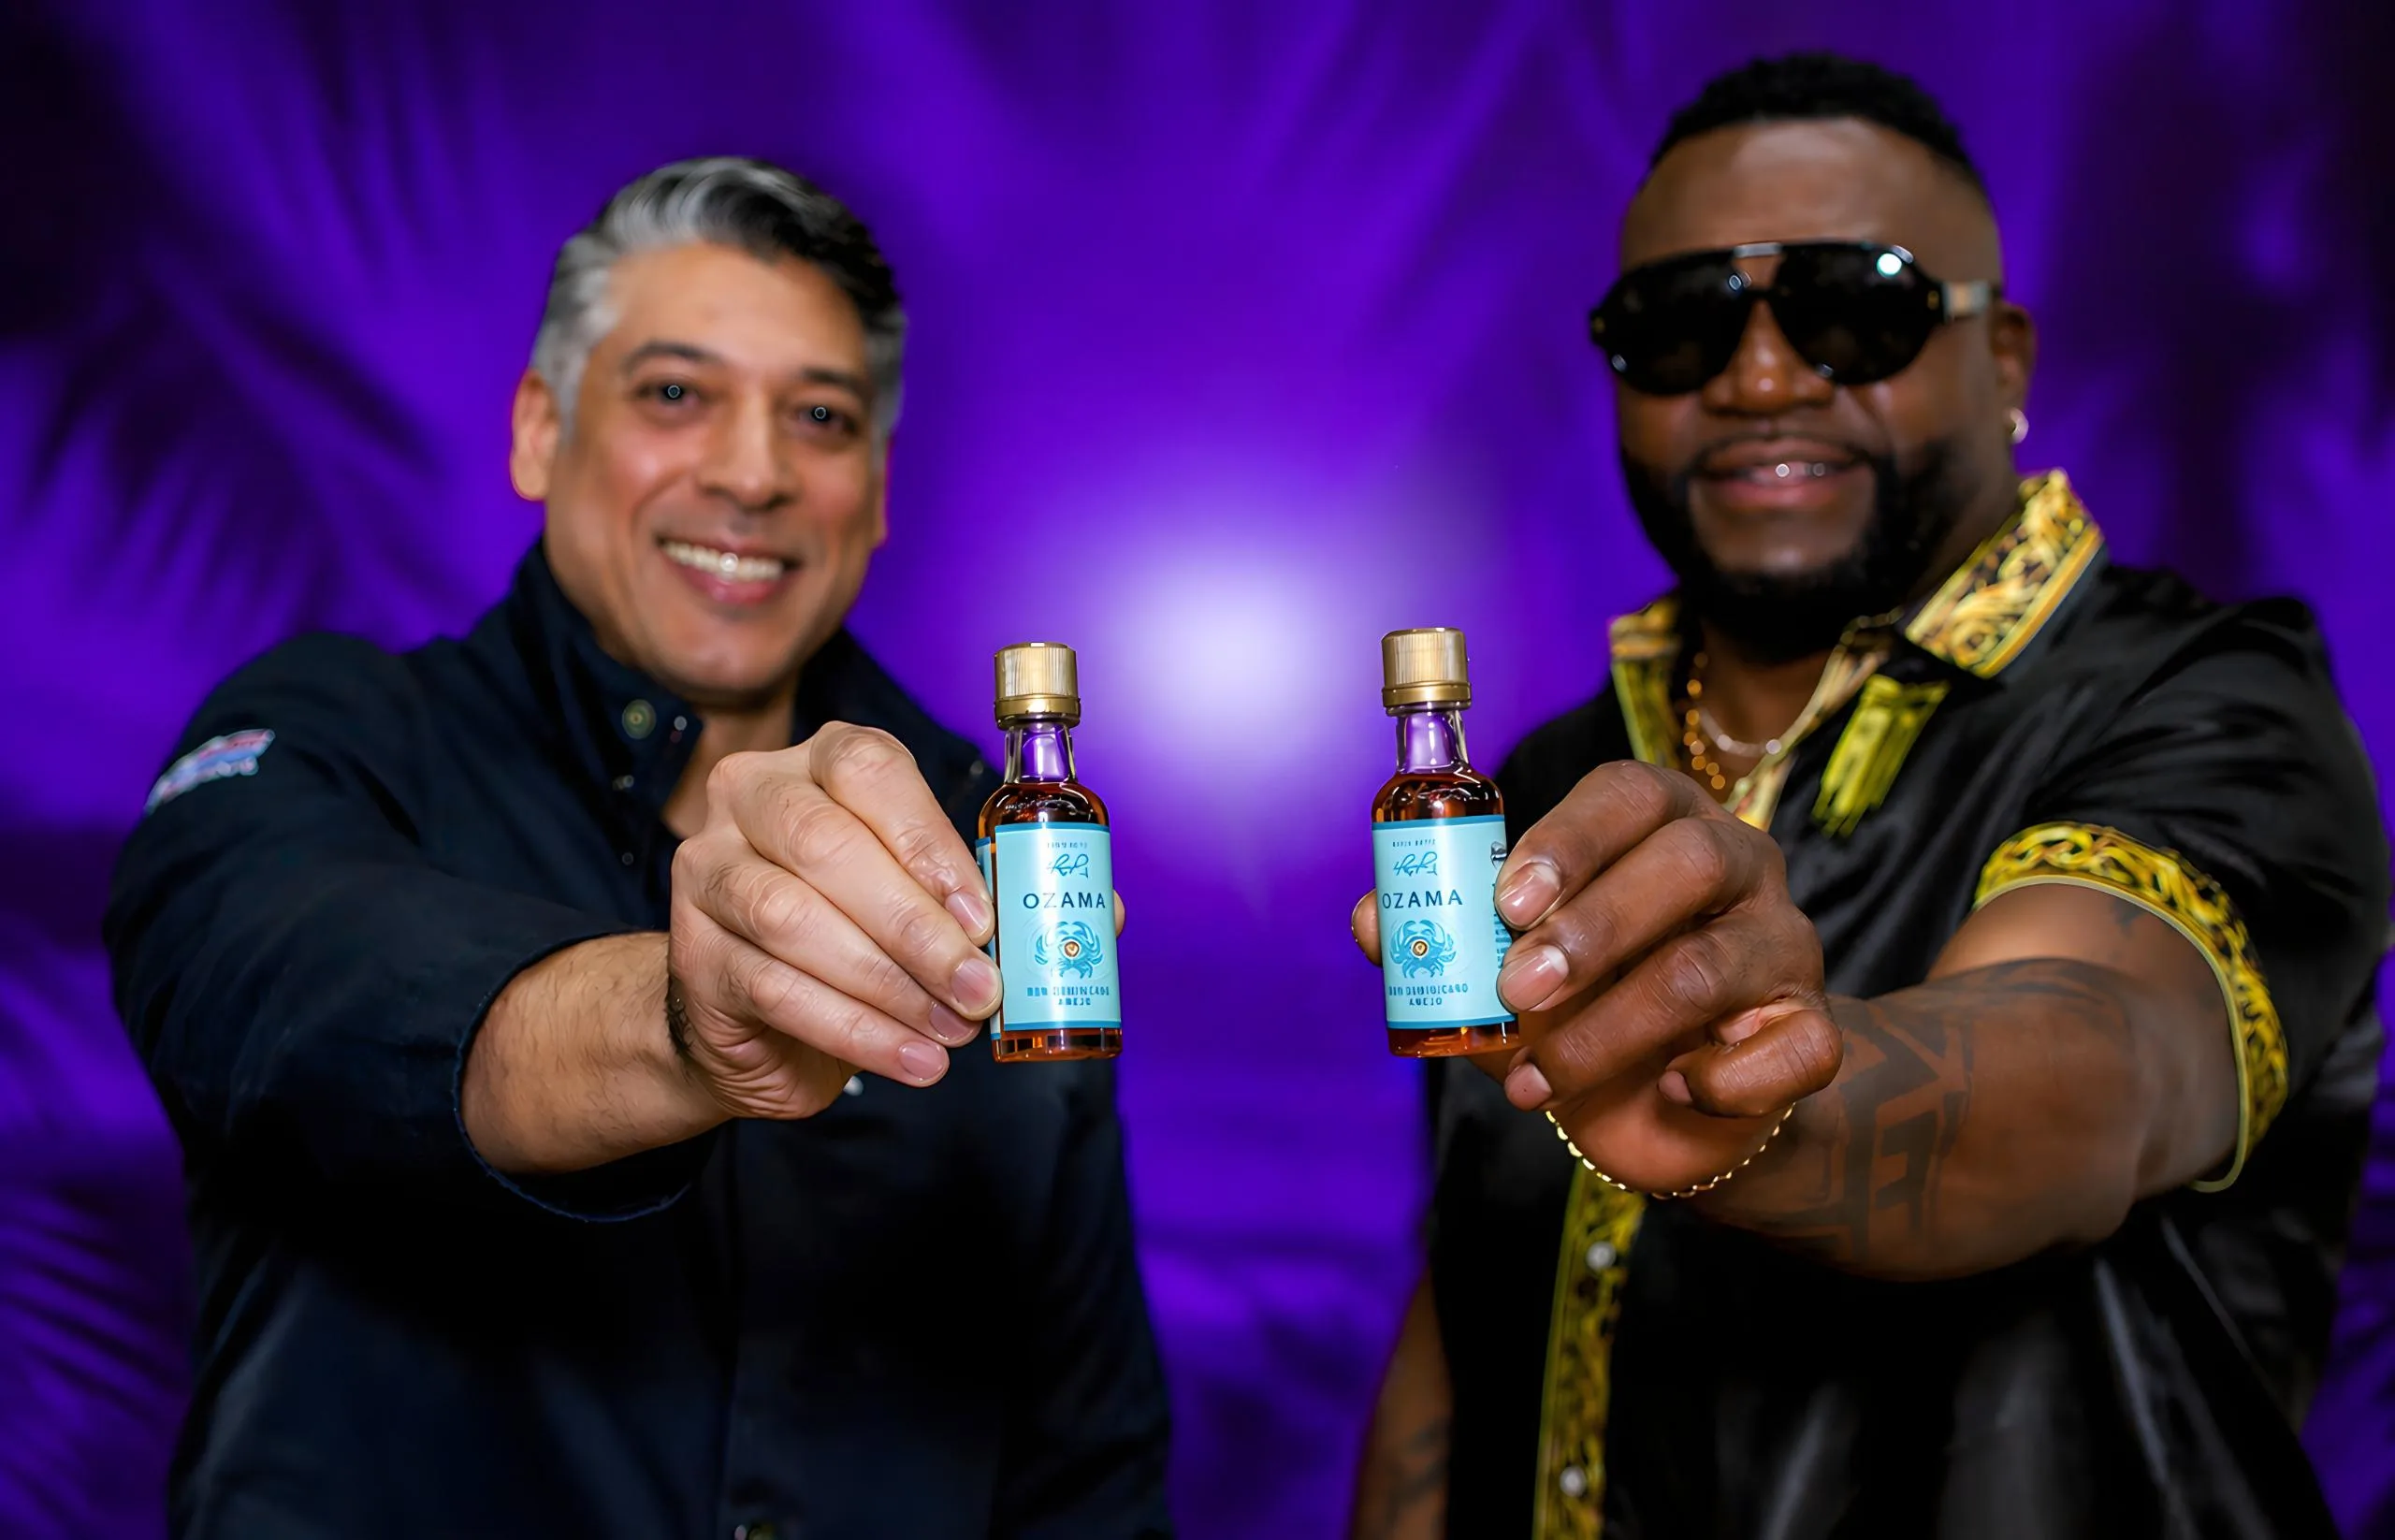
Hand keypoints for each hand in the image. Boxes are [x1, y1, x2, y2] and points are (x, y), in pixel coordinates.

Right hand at [670, 723, 998, 1118]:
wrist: (752, 1014)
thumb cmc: (847, 930)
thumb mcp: (900, 890)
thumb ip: (941, 890)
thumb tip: (997, 935)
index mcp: (815, 763)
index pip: (867, 770)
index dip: (928, 843)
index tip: (981, 918)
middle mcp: (748, 799)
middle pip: (827, 846)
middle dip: (915, 927)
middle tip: (979, 988)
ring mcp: (708, 873)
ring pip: (794, 919)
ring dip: (888, 984)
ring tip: (951, 1028)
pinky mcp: (694, 953)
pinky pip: (776, 990)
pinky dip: (855, 1031)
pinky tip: (911, 1058)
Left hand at [1353, 761, 1841, 1193]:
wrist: (1679, 1105)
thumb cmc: (1588, 1007)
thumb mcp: (1508, 971)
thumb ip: (1446, 941)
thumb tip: (1371, 920)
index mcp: (1663, 821)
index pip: (1630, 793)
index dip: (1569, 839)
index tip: (1506, 898)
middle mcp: (1738, 864)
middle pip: (1685, 862)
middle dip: (1589, 929)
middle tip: (1514, 990)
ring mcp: (1785, 944)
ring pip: (1711, 966)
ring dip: (1610, 1029)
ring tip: (1537, 1077)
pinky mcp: (1813, 1029)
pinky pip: (1795, 1047)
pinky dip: (1725, 1079)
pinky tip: (1672, 1091)